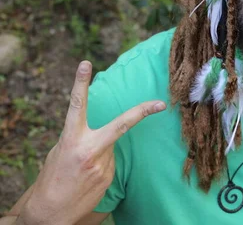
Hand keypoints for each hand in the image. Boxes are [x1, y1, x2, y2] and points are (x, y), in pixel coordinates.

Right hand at [18, 61, 165, 224]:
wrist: (51, 212)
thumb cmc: (53, 176)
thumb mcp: (59, 151)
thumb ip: (78, 135)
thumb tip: (97, 129)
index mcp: (71, 139)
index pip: (76, 105)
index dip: (80, 83)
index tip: (85, 64)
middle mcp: (90, 149)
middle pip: (121, 124)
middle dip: (143, 112)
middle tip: (161, 104)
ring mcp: (103, 164)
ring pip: (111, 147)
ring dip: (101, 153)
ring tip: (83, 169)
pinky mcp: (110, 176)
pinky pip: (111, 162)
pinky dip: (102, 165)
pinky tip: (88, 177)